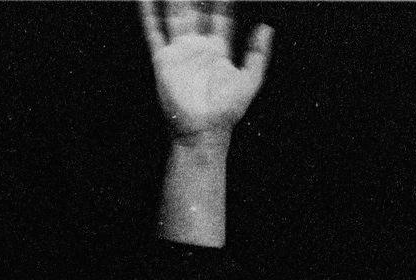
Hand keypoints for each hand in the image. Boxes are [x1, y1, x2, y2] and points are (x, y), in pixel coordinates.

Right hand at [139, 0, 272, 147]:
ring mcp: (179, 52)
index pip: (219, 16)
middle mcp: (197, 47)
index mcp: (217, 50)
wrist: (202, 130)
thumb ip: (258, 54)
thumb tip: (267, 28)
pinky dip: (148, 14)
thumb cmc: (226, 111)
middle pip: (196, 11)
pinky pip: (154, 32)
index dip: (222, 0)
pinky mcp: (163, 59)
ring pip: (175, 16)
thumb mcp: (250, 80)